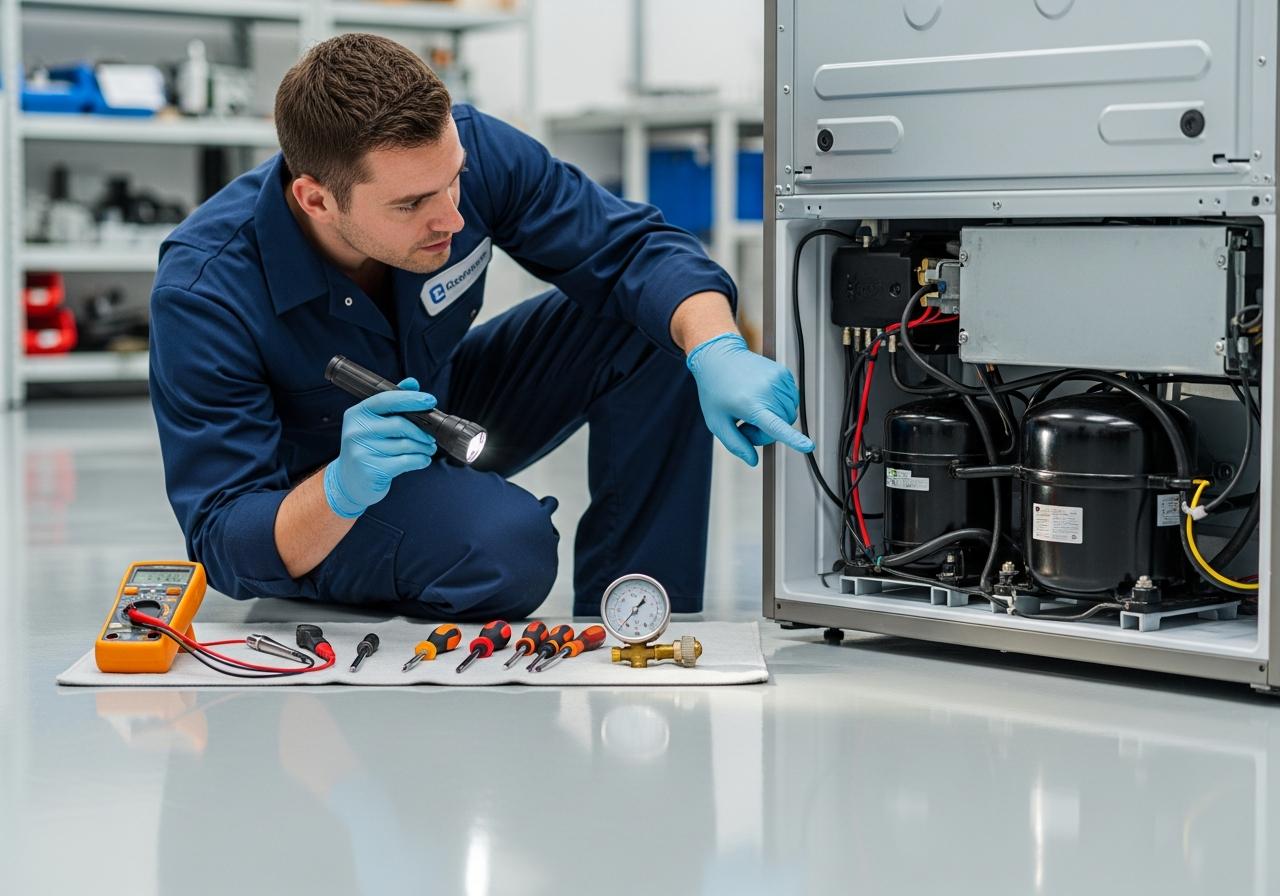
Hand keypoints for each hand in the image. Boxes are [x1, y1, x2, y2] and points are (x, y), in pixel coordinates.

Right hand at [323, 377, 437, 517]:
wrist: (348, 481)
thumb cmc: (366, 448)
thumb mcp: (374, 423)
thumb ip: (393, 403)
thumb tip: (412, 382)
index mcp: (357, 414)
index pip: (386, 399)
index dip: (410, 399)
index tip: (430, 400)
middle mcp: (356, 430)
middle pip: (400, 424)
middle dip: (421, 431)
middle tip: (431, 438)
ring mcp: (361, 451)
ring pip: (405, 445)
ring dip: (423, 448)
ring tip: (427, 449)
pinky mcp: (371, 470)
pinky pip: (405, 461)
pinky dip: (420, 460)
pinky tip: (423, 460)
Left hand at [686, 333, 814, 466]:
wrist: (719, 357)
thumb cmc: (715, 390)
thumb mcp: (717, 422)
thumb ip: (735, 444)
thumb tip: (753, 461)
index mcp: (750, 404)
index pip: (775, 425)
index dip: (793, 439)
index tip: (808, 446)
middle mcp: (767, 391)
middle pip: (783, 424)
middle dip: (766, 431)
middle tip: (745, 423)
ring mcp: (777, 380)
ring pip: (789, 413)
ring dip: (775, 417)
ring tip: (753, 408)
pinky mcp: (783, 373)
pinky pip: (791, 399)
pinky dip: (780, 404)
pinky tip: (763, 398)